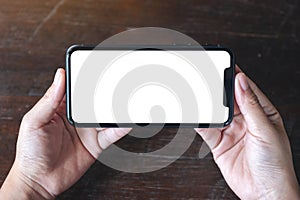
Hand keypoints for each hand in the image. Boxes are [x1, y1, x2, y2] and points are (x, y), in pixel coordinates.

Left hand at [0, 68, 130, 198]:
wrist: (40, 181)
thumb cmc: (30, 153)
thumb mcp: (34, 122)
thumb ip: (49, 100)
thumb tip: (60, 76)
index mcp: (60, 108)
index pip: (77, 90)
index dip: (87, 80)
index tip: (98, 70)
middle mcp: (77, 118)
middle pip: (96, 102)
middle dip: (107, 93)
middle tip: (118, 84)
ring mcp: (88, 131)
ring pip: (106, 117)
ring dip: (117, 110)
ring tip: (127, 101)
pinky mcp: (96, 145)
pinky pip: (112, 134)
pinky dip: (121, 128)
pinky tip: (128, 121)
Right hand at [196, 66, 299, 198]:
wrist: (264, 192)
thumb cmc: (275, 165)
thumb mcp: (265, 130)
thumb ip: (251, 106)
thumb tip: (241, 82)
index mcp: (262, 113)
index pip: (247, 89)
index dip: (235, 77)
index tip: (224, 66)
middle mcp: (246, 120)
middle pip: (228, 99)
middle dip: (218, 89)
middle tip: (206, 78)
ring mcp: (231, 131)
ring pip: (215, 112)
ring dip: (207, 105)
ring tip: (198, 95)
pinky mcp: (219, 143)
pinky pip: (206, 128)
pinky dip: (200, 122)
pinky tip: (196, 115)